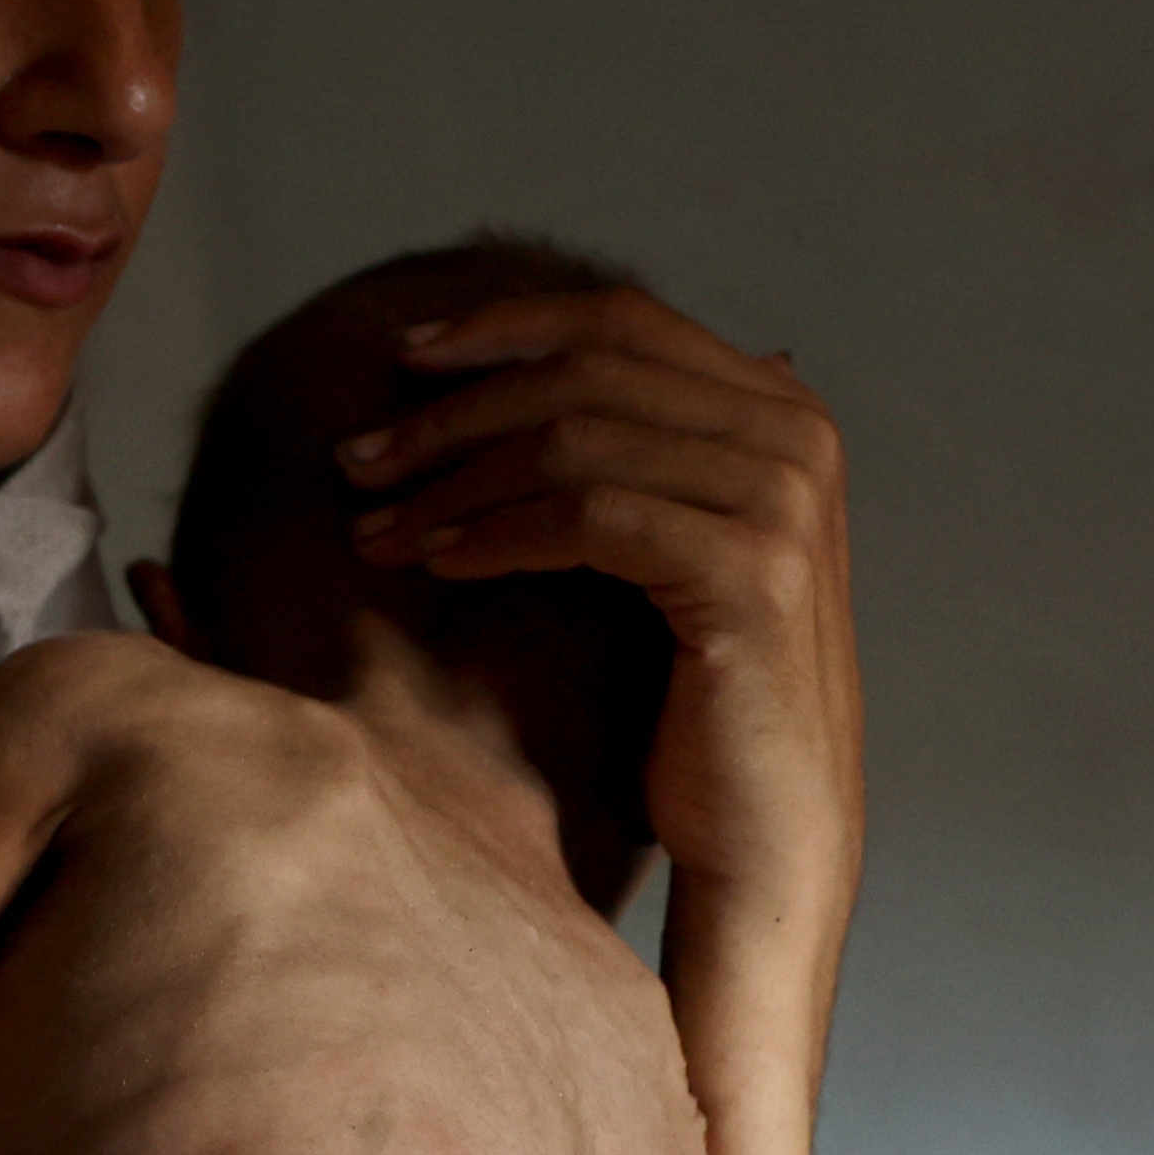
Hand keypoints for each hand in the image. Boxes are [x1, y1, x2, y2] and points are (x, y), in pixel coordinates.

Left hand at [338, 289, 862, 932]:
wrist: (767, 833)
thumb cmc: (698, 701)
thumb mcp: (668, 548)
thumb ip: (634, 452)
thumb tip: (534, 364)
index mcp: (782, 413)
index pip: (622, 322)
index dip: (502, 326)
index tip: (401, 355)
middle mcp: (796, 439)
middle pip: (587, 373)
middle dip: (455, 411)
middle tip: (357, 459)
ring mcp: (782, 501)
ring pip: (575, 440)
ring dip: (455, 480)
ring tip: (376, 526)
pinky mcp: (750, 572)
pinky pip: (587, 518)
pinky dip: (496, 532)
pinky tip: (436, 561)